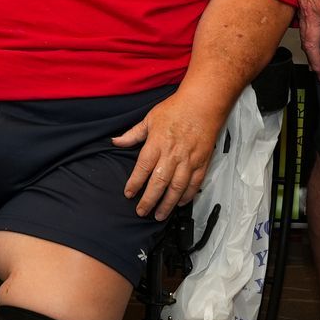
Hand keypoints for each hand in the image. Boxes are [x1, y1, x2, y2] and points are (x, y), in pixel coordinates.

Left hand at [114, 89, 229, 220]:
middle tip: (142, 211)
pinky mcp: (202, 162)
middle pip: (158, 183)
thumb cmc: (176, 109)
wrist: (203, 104)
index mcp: (157, 143)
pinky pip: (194, 184)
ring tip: (160, 215)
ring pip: (177, 188)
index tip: (129, 194)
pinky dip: (187, 196)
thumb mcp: (150, 118)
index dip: (134, 183)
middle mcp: (172, 154)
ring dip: (168, 204)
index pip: (142, 168)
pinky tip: (180, 203)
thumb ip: (133, 134)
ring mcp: (188, 160)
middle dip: (149, 200)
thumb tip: (116, 141)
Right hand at [293, 0, 319, 79]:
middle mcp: (313, 12)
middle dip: (317, 63)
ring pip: (304, 36)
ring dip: (309, 52)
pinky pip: (300, 26)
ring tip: (313, 62)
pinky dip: (303, 37)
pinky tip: (306, 38)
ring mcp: (304, 7)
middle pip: (313, 44)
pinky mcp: (299, 2)